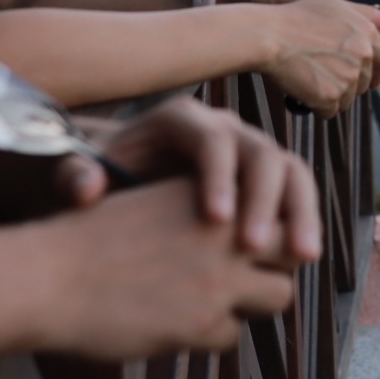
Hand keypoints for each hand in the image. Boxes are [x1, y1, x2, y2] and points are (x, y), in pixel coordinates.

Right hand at [23, 181, 299, 358]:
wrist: (43, 279)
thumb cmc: (87, 243)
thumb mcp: (152, 206)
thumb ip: (197, 216)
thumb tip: (238, 235)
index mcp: (211, 192)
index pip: (278, 206)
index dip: (274, 229)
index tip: (261, 244)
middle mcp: (225, 230)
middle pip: (292, 250)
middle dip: (277, 266)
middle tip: (253, 278)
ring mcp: (219, 277)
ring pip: (279, 296)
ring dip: (251, 303)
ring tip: (213, 305)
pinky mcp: (202, 321)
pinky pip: (232, 336)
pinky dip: (211, 335)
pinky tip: (175, 326)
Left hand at [56, 98, 319, 265]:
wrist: (120, 179)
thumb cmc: (98, 177)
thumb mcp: (79, 173)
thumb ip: (76, 177)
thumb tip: (88, 188)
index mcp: (181, 120)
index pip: (213, 141)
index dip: (220, 178)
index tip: (215, 222)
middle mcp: (226, 129)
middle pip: (263, 153)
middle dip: (265, 200)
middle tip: (255, 247)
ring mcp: (250, 151)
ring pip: (292, 171)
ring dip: (301, 213)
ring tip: (302, 256)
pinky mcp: (266, 178)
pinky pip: (296, 192)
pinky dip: (303, 221)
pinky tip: (301, 258)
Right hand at [258, 0, 379, 115]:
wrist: (269, 36)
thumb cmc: (297, 17)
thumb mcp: (336, 5)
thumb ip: (368, 14)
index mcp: (367, 34)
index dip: (378, 71)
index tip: (372, 79)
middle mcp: (363, 57)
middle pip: (365, 83)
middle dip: (349, 83)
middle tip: (326, 75)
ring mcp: (347, 78)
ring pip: (348, 99)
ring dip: (333, 95)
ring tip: (311, 79)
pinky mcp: (330, 97)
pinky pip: (330, 111)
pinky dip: (318, 106)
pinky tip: (304, 91)